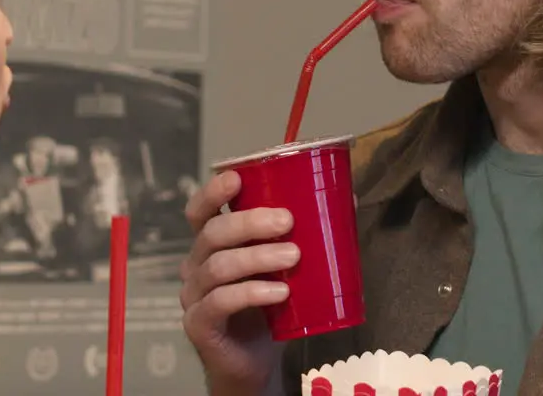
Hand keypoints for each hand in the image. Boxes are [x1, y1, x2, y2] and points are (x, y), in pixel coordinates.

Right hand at [180, 170, 298, 395]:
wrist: (254, 364)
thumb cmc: (269, 308)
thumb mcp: (286, 268)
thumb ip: (306, 236)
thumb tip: (349, 201)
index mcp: (212, 246)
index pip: (200, 212)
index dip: (213, 192)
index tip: (237, 178)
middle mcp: (195, 266)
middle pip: (212, 233)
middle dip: (249, 223)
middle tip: (288, 222)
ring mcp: (194, 296)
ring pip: (218, 266)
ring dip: (257, 257)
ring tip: (293, 256)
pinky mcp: (199, 324)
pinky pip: (220, 302)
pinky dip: (251, 293)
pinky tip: (279, 292)